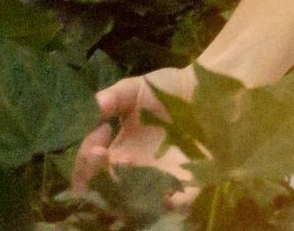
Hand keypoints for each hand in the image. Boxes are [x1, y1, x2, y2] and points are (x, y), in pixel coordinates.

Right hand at [71, 65, 200, 206]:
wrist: (207, 89)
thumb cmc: (169, 90)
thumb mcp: (134, 89)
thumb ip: (111, 98)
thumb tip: (90, 108)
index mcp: (119, 151)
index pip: (90, 166)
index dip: (86, 156)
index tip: (101, 129)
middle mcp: (135, 170)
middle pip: (105, 188)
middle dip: (97, 174)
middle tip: (103, 152)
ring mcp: (160, 178)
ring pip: (133, 200)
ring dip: (125, 187)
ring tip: (130, 160)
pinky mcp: (187, 183)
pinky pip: (174, 203)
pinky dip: (167, 202)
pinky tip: (163, 187)